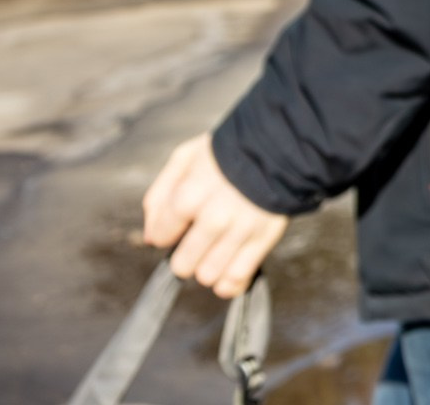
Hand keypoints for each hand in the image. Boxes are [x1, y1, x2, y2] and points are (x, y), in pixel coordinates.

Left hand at [140, 134, 286, 297]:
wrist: (278, 147)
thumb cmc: (226, 152)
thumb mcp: (185, 158)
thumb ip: (159, 195)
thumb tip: (151, 238)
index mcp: (189, 196)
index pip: (162, 236)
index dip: (166, 233)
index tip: (178, 226)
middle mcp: (214, 218)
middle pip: (183, 265)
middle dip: (185, 256)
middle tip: (198, 239)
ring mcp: (240, 232)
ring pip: (208, 276)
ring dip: (208, 266)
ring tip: (216, 249)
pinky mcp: (263, 241)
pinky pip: (236, 280)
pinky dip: (228, 281)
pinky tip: (228, 266)